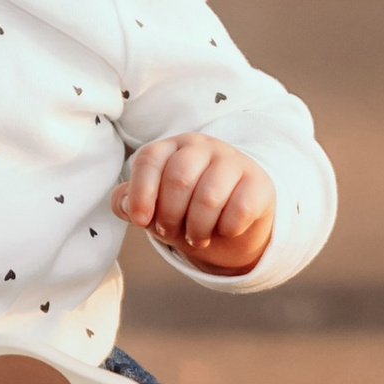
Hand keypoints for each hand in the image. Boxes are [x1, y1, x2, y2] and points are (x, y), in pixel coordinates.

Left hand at [114, 133, 275, 277]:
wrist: (232, 224)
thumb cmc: (185, 210)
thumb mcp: (153, 208)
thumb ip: (129, 204)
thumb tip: (125, 205)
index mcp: (171, 148)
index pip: (149, 159)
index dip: (141, 192)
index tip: (140, 221)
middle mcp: (202, 147)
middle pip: (179, 178)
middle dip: (170, 215)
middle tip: (171, 232)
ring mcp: (233, 161)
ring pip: (209, 196)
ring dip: (198, 228)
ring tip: (196, 237)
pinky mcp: (259, 182)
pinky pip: (240, 209)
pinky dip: (227, 228)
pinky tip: (225, 230)